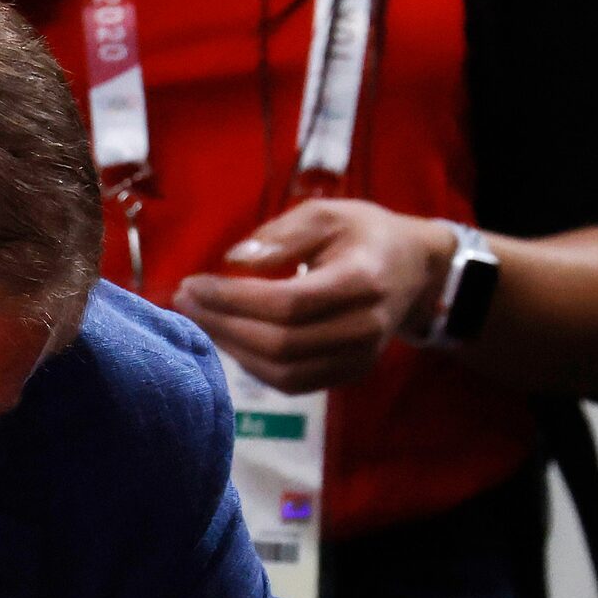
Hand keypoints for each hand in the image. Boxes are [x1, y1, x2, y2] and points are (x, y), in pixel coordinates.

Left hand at [172, 199, 458, 393]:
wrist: (413, 270)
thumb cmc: (363, 235)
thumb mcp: (326, 214)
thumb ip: (281, 236)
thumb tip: (233, 260)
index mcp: (362, 280)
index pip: (288, 303)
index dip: (233, 298)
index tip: (192, 284)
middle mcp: (364, 326)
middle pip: (280, 343)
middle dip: (222, 324)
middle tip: (184, 302)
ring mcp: (358, 357)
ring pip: (282, 371)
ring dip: (231, 348)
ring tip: (199, 319)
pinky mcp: (348, 374)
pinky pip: (291, 383)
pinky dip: (252, 364)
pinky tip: (227, 337)